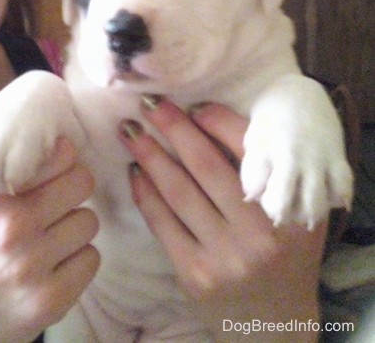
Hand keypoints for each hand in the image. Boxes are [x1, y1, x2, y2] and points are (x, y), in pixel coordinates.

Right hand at [0, 138, 99, 342]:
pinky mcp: (51, 299)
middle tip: (59, 206)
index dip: (65, 162)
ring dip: (74, 231)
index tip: (61, 171)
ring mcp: (33, 265)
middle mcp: (13, 228)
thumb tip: (59, 145)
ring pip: (90, 222)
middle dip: (73, 192)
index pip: (60, 156)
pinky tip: (55, 268)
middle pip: (82, 183)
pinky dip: (78, 261)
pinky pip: (92, 258)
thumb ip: (8, 175)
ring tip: (50, 243)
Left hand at [119, 97, 325, 341]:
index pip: (248, 150)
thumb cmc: (283, 255)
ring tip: (130, 130)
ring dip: (149, 155)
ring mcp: (224, 257)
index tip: (193, 105)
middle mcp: (259, 233)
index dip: (216, 121)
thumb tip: (215, 120)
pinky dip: (145, 193)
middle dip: (173, 127)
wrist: (274, 320)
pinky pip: (163, 223)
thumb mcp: (293, 213)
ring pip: (178, 191)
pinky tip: (134, 171)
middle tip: (149, 103)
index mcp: (290, 208)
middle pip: (205, 165)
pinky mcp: (195, 275)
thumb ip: (267, 173)